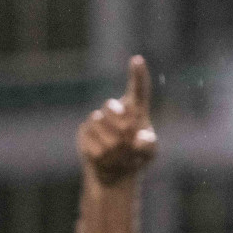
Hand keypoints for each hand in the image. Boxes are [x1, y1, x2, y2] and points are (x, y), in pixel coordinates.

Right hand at [78, 56, 156, 186]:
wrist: (114, 173)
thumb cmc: (135, 158)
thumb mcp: (148, 154)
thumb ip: (148, 145)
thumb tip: (138, 138)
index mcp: (136, 109)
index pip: (138, 88)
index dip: (138, 74)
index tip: (137, 60)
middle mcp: (116, 110)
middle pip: (112, 106)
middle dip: (119, 124)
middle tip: (126, 139)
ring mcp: (97, 120)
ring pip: (98, 122)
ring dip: (109, 141)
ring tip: (117, 154)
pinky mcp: (84, 132)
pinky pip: (89, 138)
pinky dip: (99, 151)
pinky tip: (105, 158)